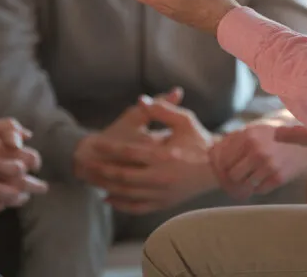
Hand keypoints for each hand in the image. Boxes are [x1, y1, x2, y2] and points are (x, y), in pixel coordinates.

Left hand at [76, 97, 217, 214]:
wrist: (218, 168)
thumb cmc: (200, 140)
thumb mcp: (184, 120)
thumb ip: (161, 108)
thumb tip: (142, 98)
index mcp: (165, 156)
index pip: (130, 152)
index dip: (110, 147)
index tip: (95, 143)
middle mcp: (162, 177)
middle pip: (124, 176)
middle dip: (103, 170)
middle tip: (87, 164)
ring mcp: (163, 193)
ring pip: (128, 193)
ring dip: (108, 186)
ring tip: (93, 179)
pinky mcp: (165, 203)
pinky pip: (138, 207)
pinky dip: (121, 204)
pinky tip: (108, 198)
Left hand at [210, 119, 306, 200]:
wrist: (306, 141)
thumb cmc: (273, 136)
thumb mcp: (252, 131)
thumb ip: (232, 141)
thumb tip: (211, 155)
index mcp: (247, 136)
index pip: (223, 161)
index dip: (222, 168)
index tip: (225, 170)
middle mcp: (257, 151)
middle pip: (232, 176)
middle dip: (234, 177)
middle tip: (239, 175)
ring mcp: (268, 165)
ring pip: (245, 185)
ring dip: (247, 183)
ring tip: (254, 175)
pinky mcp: (279, 177)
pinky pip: (259, 191)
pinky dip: (259, 187)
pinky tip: (265, 177)